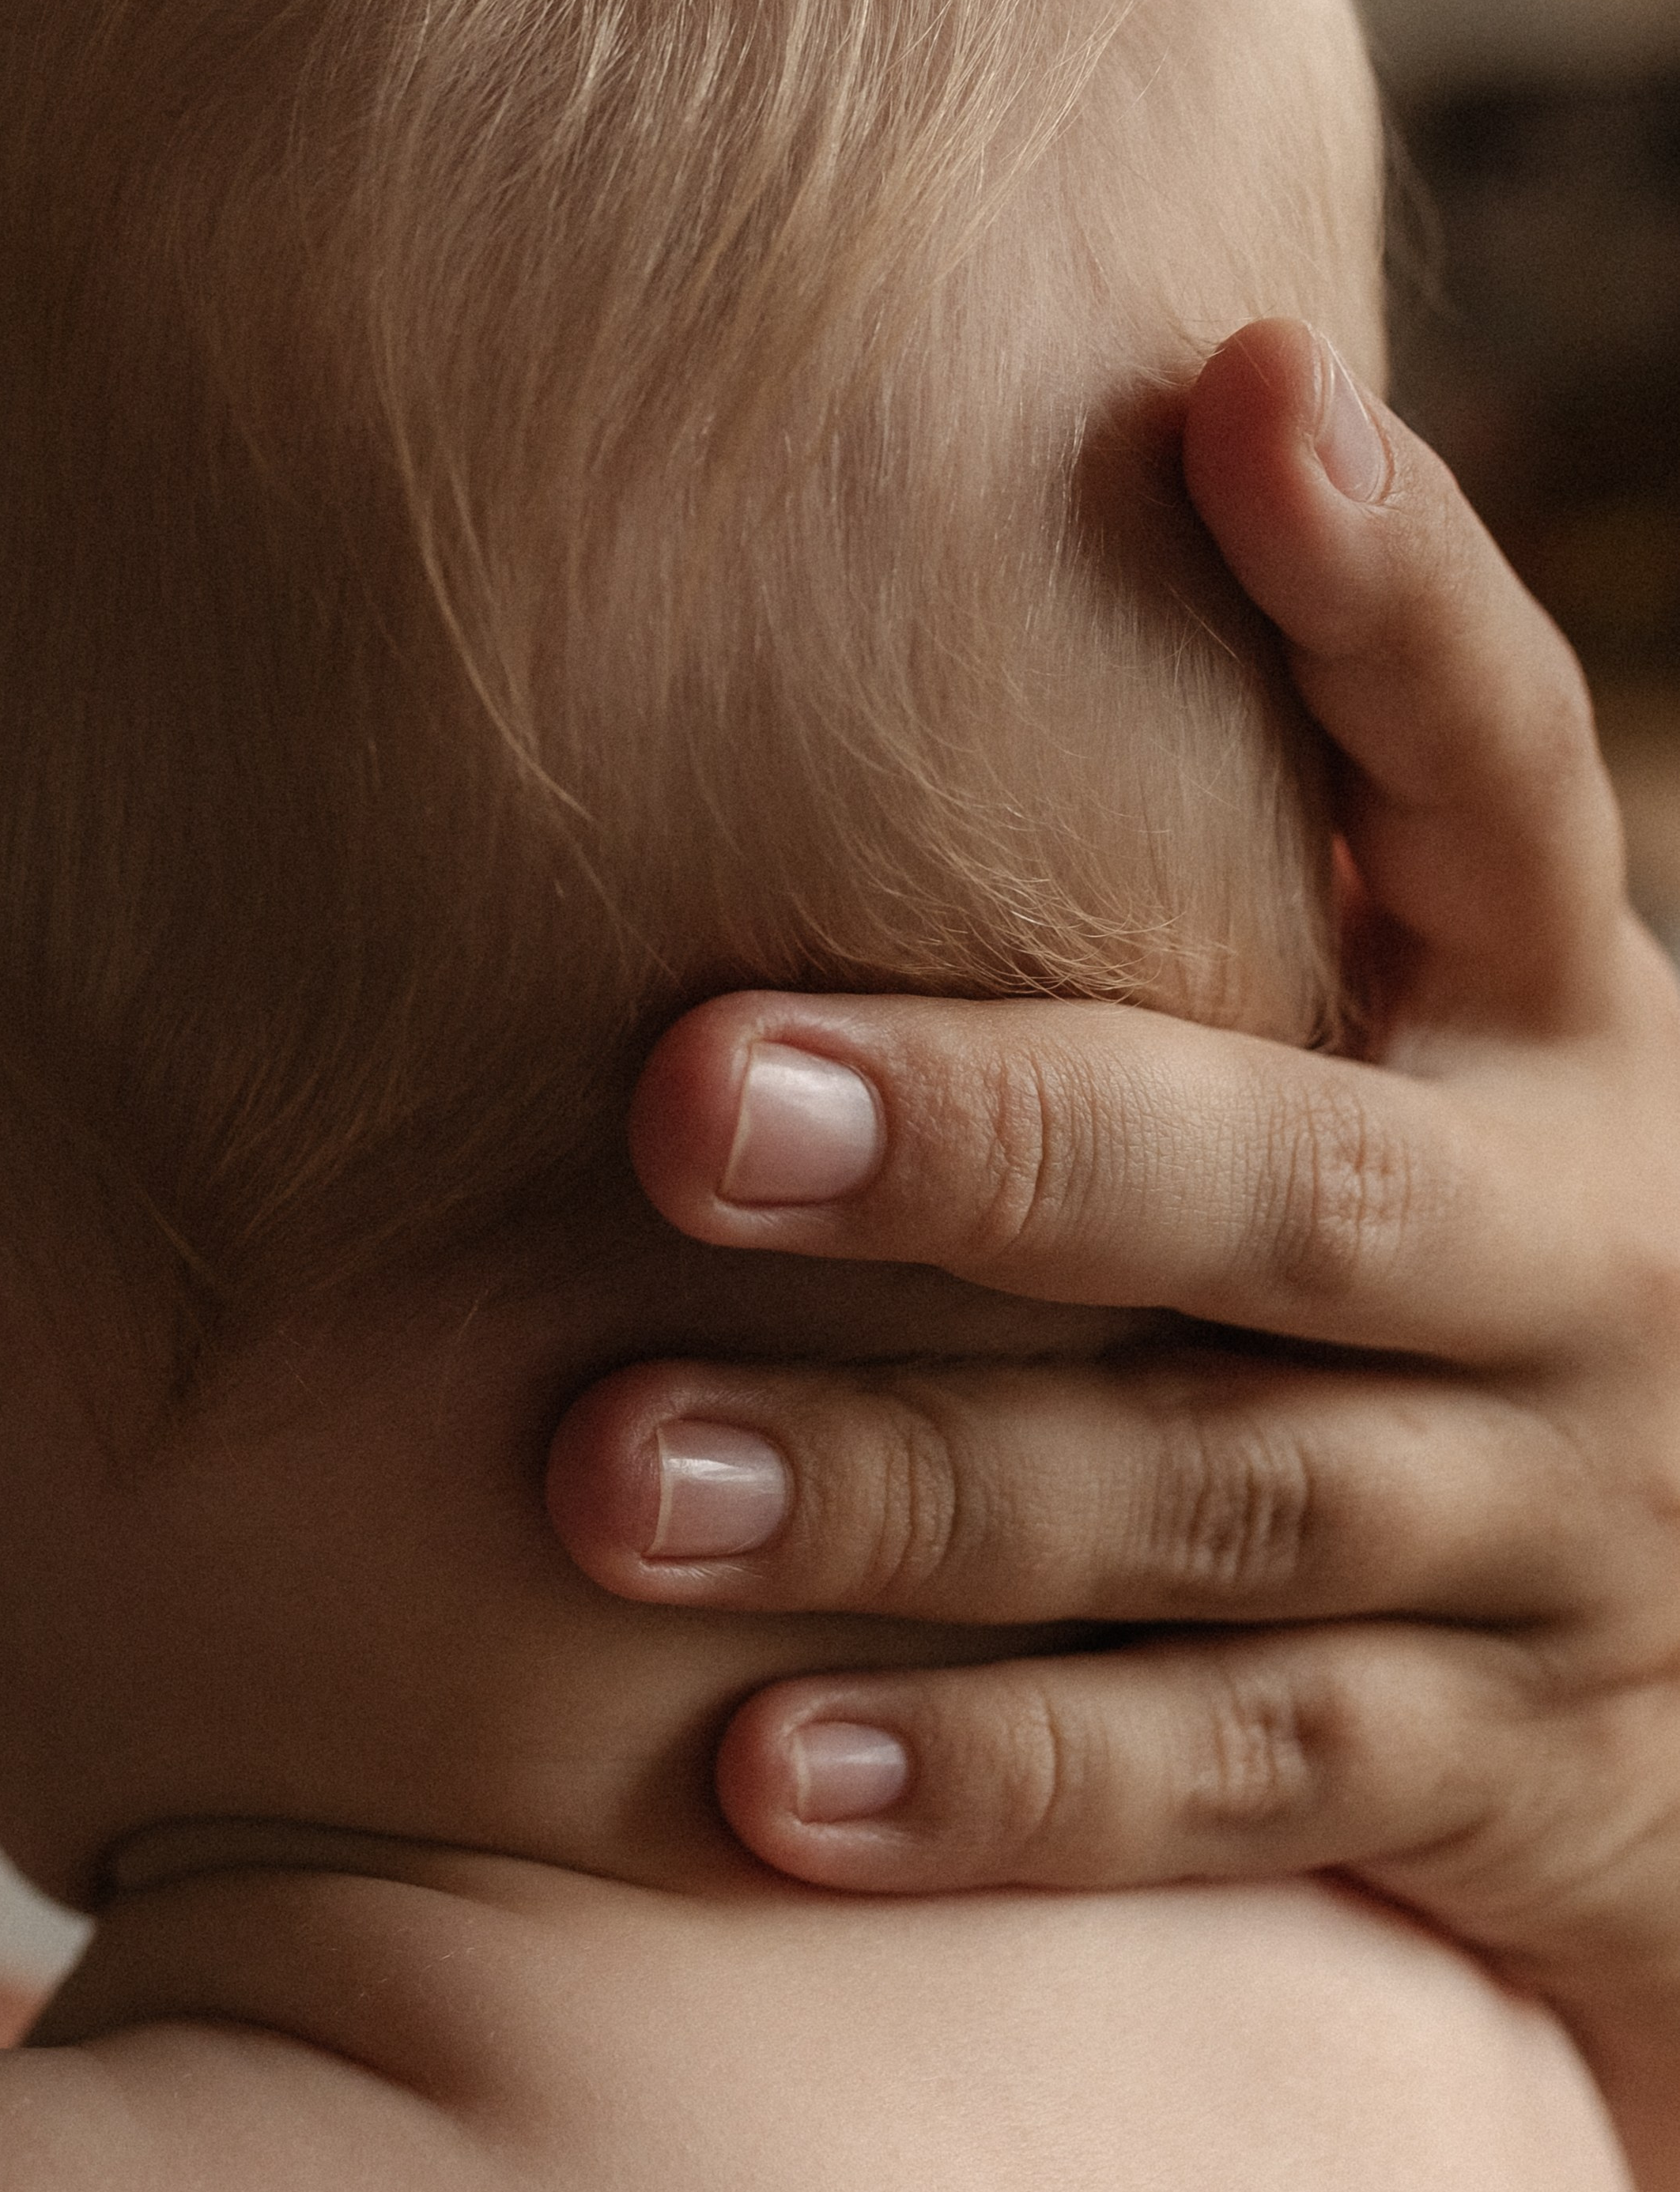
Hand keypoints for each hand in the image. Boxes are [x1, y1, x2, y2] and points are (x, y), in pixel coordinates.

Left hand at [546, 319, 1679, 2191]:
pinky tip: (760, 1777)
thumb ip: (1278, 901)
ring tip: (621, 1482)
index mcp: (1562, 1035)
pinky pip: (1228, 1774)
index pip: (1496, 773)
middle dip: (998, 1149)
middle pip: (1282, 1183)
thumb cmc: (1476, 1273)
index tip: (1236, 407)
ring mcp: (1544, 1532)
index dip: (1387, 600)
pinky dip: (998, 1784)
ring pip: (1212, 1500)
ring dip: (918, 1493)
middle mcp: (1570, 1260)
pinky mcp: (1493, 1769)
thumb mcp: (1442, 1067)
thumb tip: (1043, 579)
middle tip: (694, 1104)